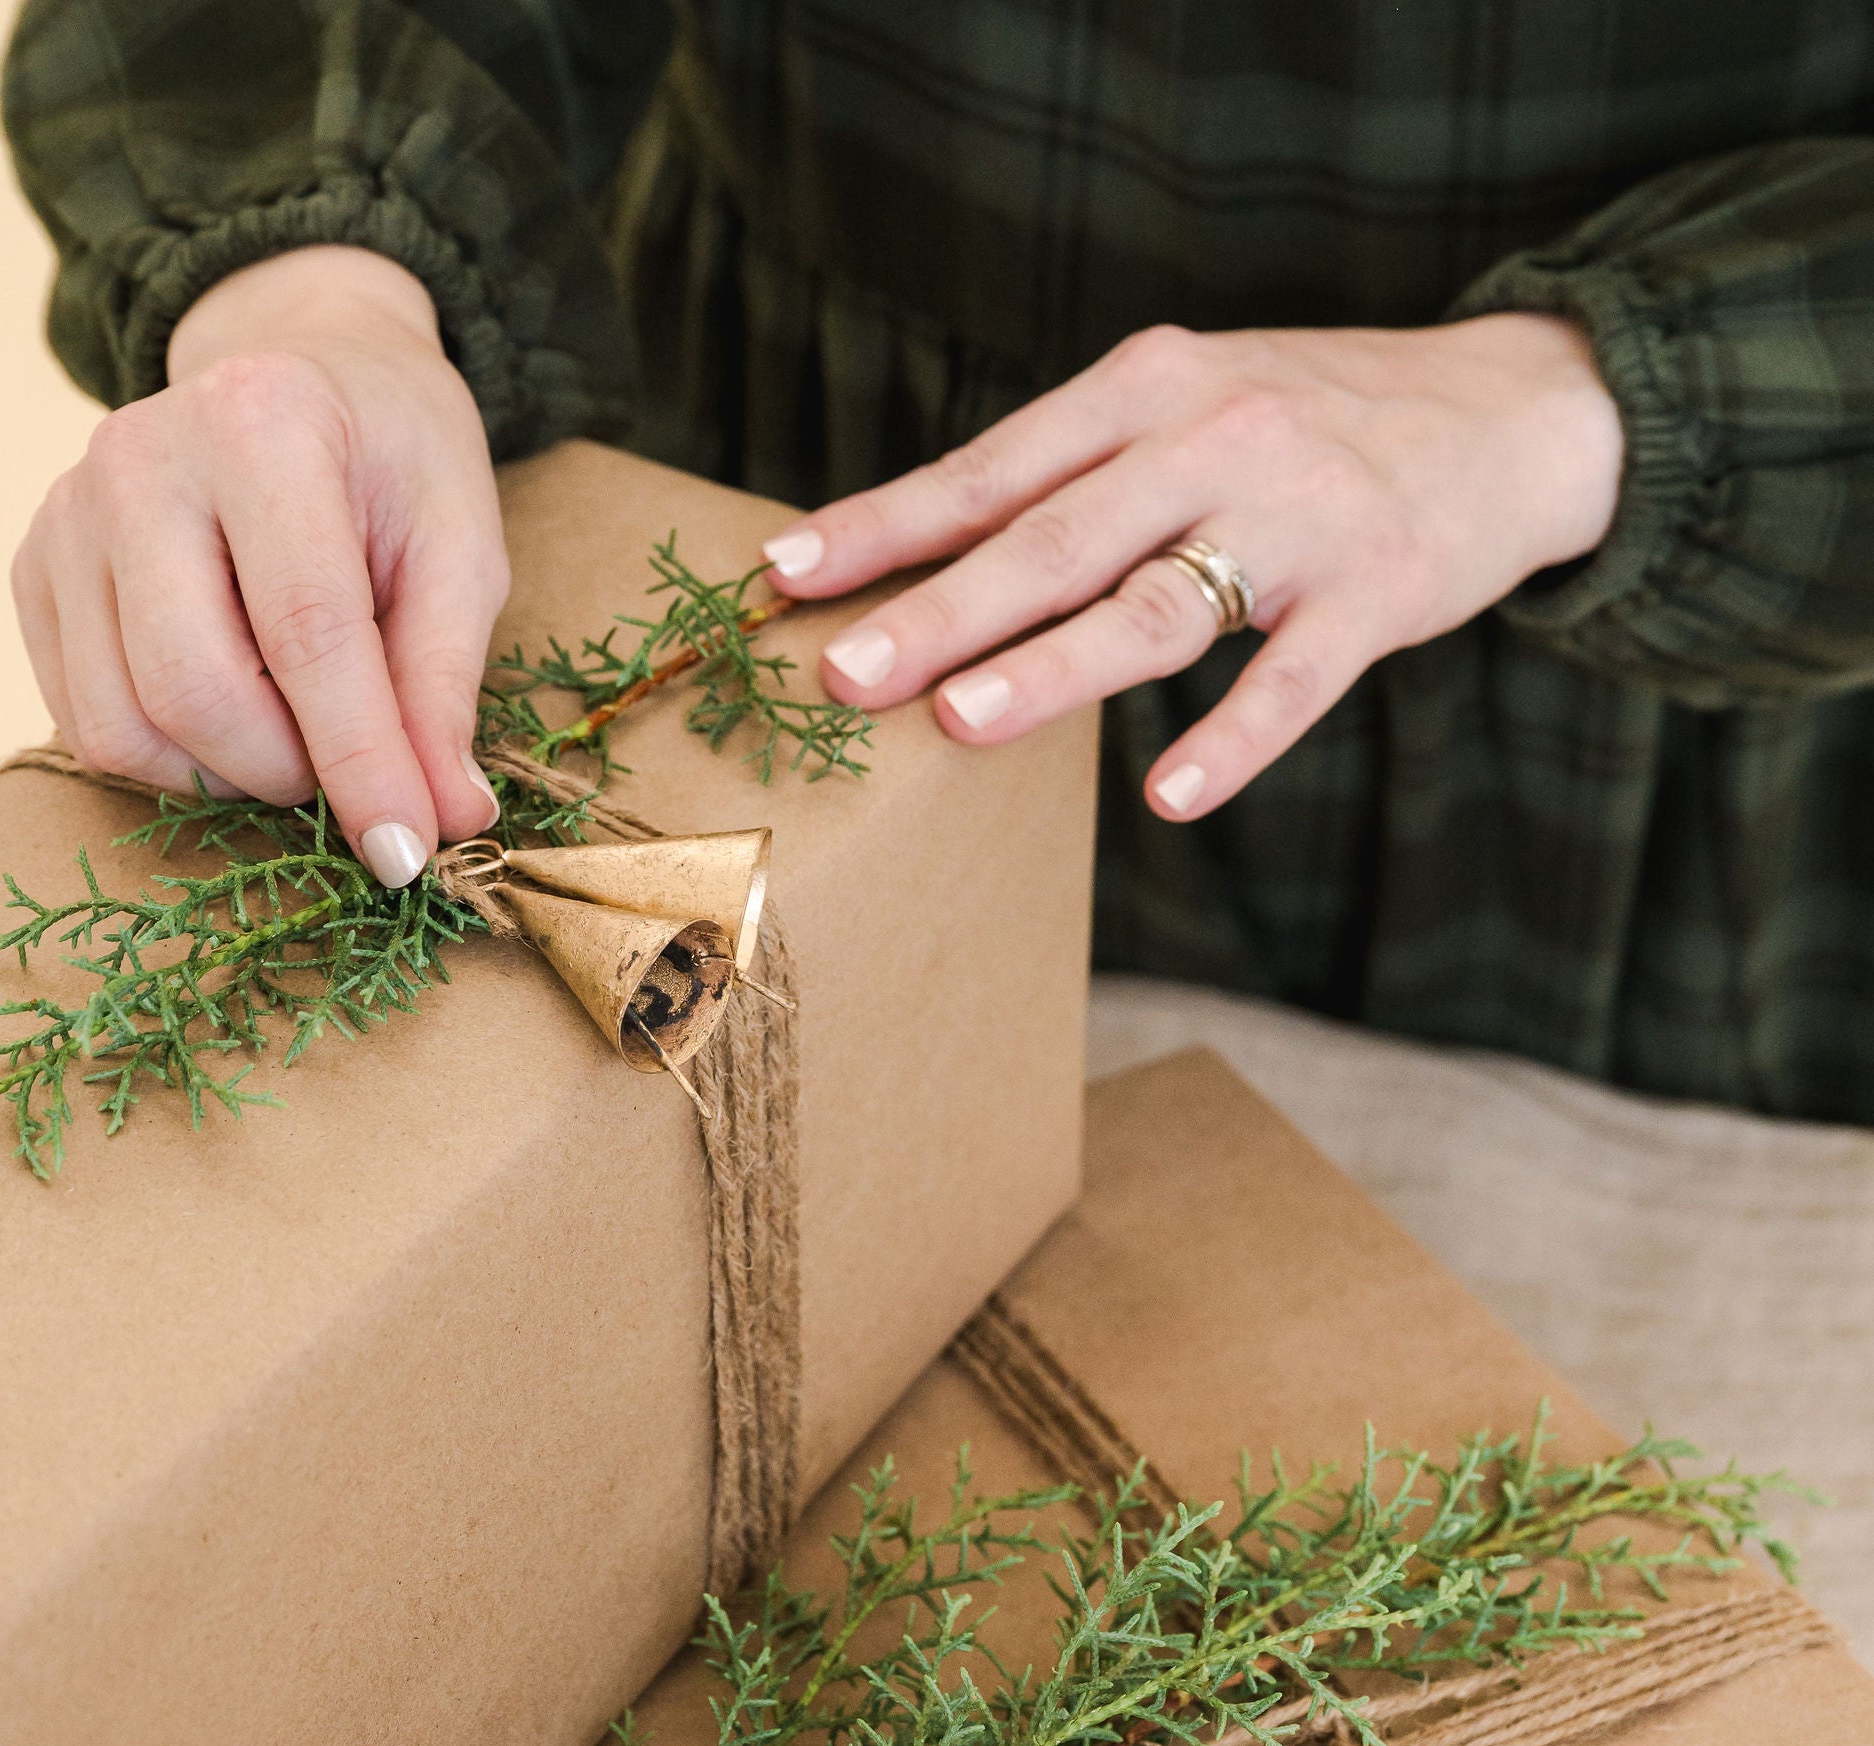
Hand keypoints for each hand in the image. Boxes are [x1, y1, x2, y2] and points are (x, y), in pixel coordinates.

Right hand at [10, 245, 507, 885]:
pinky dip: (170, 758)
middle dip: (285, 772)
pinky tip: (234, 713)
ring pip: (124, 726)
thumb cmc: (396, 465)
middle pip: (193, 690)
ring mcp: (68, 513)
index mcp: (263, 428)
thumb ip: (444, 686)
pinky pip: (83, 722)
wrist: (302, 374)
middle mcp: (139, 459)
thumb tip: (450, 818)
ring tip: (295, 732)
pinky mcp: (34, 567)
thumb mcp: (460, 554)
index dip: (361, 763)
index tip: (406, 854)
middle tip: (348, 771)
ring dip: (225, 776)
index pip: (307, 634)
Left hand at [759, 316, 1622, 818]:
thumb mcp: (1190, 402)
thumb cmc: (1310, 422)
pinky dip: (1233, 740)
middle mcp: (1212, 437)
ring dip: (1053, 666)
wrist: (1516, 409)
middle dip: (939, 609)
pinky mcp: (1377, 592)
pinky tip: (1172, 798)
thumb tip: (929, 554)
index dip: (885, 522)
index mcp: (1146, 388)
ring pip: (1157, 603)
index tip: (788, 573)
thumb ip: (1077, 471)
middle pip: (1054, 538)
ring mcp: (1299, 517)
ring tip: (962, 722)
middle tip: (843, 674)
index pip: (991, 467)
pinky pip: (1294, 681)